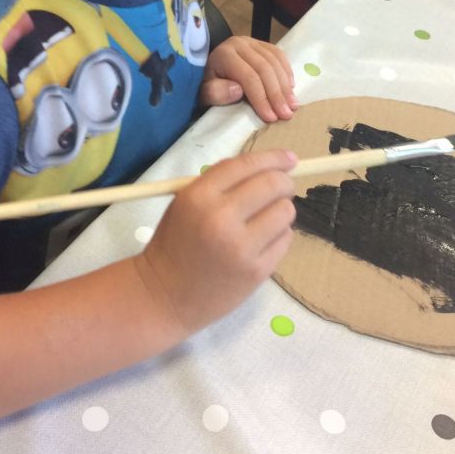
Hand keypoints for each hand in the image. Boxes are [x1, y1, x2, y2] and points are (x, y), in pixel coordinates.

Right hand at [136, 149, 297, 333]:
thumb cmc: (174, 245)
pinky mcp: (256, 270)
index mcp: (198, 196)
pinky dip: (279, 235)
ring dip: (281, 210)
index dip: (273, 158)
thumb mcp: (185, 204)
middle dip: (284, 182)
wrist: (165, 296)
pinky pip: (285, 239)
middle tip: (283, 187)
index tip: (290, 158)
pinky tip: (261, 242)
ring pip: (285, 211)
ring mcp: (241, 246)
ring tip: (265, 219)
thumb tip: (268, 166)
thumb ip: (221, 183)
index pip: (246, 165)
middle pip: (272, 184)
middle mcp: (220, 218)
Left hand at [199, 36, 297, 121]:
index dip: (261, 98)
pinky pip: (279, 55)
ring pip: (275, 62)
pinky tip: (291, 88)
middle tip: (286, 114)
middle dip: (277, 94)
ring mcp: (252, 41)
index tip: (271, 117)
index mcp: (224, 55)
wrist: (207, 70)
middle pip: (265, 68)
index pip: (248, 76)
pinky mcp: (261, 44)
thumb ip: (215, 93)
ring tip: (292, 106)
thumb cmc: (206, 85)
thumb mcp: (203, 94)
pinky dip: (287, 72)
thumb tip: (237, 90)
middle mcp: (239, 43)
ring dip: (285, 86)